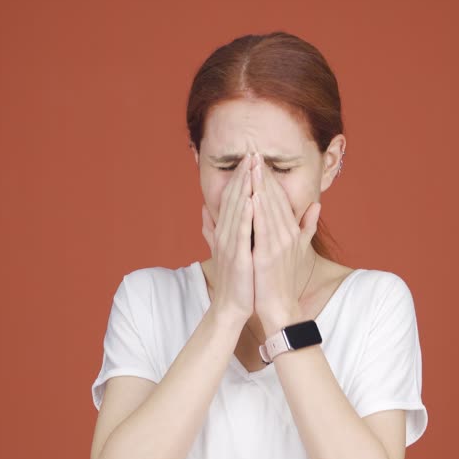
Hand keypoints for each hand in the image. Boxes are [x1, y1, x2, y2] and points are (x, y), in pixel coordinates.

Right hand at [200, 152, 254, 323]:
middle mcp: (224, 234)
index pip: (233, 198)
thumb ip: (214, 229)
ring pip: (237, 210)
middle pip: (234, 199)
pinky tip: (252, 199)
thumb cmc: (235, 279)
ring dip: (244, 187)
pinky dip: (246, 215)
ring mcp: (229, 244)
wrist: (231, 306)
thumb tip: (205, 211)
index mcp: (225, 231)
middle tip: (251, 152)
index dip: (240, 177)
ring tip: (251, 167)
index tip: (249, 158)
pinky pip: (241, 232)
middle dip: (243, 175)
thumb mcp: (225, 249)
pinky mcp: (237, 256)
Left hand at [247, 146, 320, 334]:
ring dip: (261, 185)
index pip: (280, 198)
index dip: (270, 178)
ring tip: (253, 164)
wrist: (280, 307)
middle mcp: (288, 234)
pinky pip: (263, 228)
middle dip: (265, 174)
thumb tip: (317, 206)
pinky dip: (258, 210)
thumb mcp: (297, 250)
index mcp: (291, 231)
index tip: (260, 159)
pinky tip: (252, 194)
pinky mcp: (269, 255)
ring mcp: (279, 244)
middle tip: (254, 151)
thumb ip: (306, 227)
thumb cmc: (282, 280)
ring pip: (270, 208)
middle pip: (275, 198)